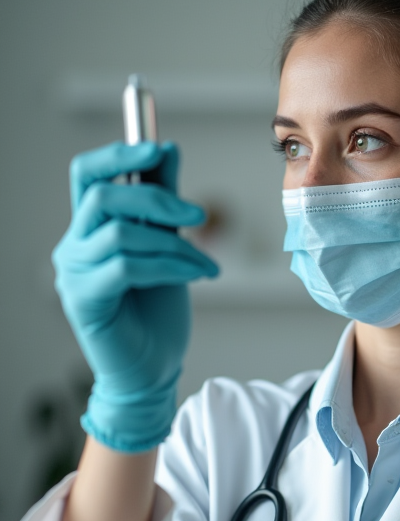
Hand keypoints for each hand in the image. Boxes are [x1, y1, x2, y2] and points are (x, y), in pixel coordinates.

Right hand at [52, 142, 218, 451]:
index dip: (119, 154)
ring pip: (121, 232)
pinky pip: (127, 266)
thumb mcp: (167, 248)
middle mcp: (74, 247)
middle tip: (197, 213)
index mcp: (90, 230)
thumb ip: (163, 203)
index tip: (159, 148)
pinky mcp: (84, 301)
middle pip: (104, 196)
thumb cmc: (156, 314)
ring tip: (202, 262)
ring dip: (173, 243)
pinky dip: (170, 265)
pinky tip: (197, 275)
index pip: (88, 175)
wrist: (153, 372)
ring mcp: (74, 274)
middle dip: (156, 197)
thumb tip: (167, 148)